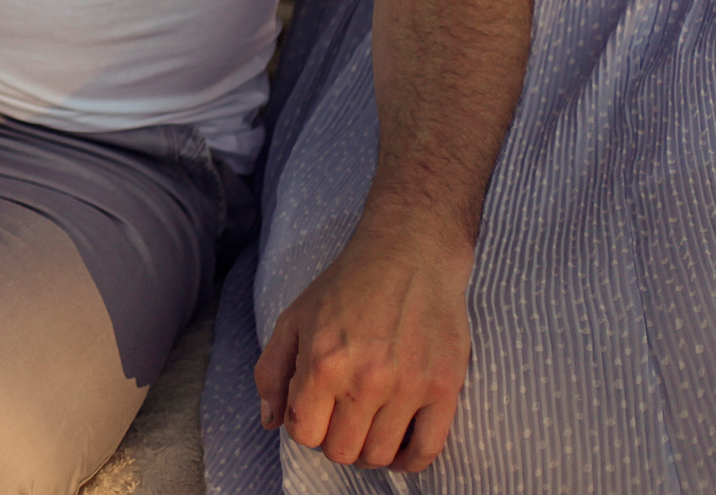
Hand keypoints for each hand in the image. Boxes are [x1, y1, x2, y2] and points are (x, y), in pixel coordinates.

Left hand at [256, 222, 473, 471]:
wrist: (409, 255)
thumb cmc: (346, 286)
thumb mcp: (293, 318)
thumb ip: (272, 371)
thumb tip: (270, 422)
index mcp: (323, 363)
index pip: (304, 433)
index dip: (303, 427)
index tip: (312, 413)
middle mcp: (365, 380)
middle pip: (341, 451)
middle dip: (334, 440)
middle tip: (340, 419)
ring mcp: (408, 387)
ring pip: (380, 456)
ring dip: (368, 450)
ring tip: (367, 428)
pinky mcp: (444, 389)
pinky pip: (427, 451)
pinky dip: (409, 460)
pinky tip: (399, 444)